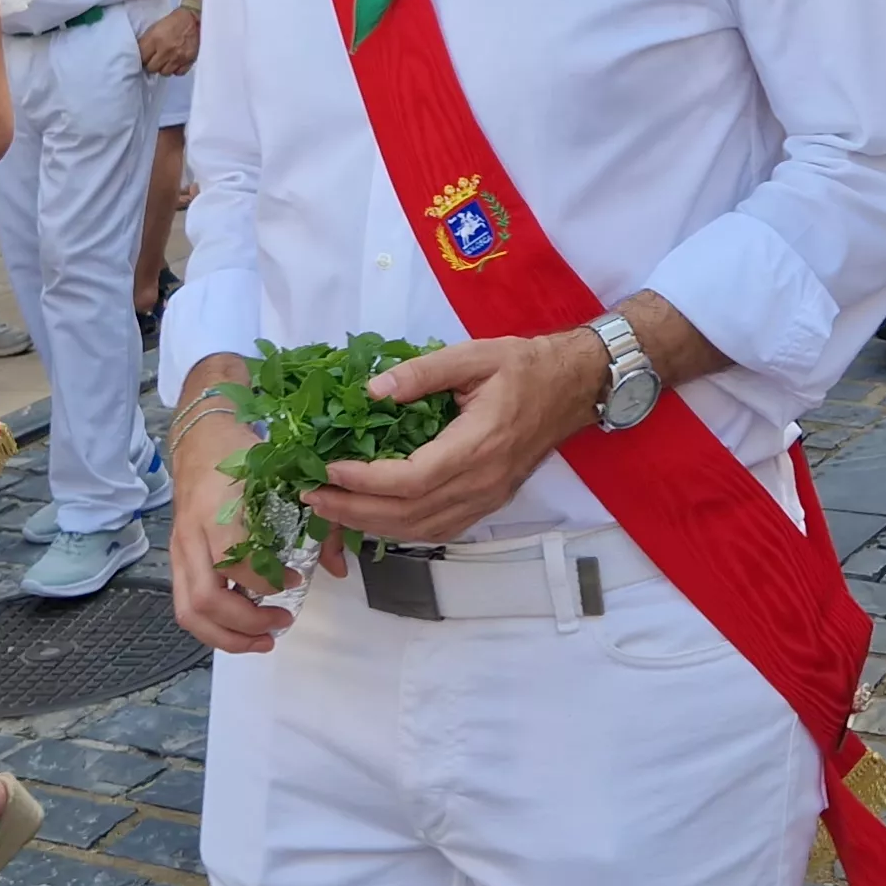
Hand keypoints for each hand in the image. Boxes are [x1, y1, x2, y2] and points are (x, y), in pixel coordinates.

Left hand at [138, 4, 199, 77]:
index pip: (142, 58)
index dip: (143, 58)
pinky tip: (175, 62)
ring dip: (163, 68)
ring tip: (165, 61)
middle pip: (152, 68)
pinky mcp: (189, 61)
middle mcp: (166, 50)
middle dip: (152, 64)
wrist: (195, 19)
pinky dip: (176, 69)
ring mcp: (178, 57)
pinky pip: (178, 73)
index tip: (145, 56)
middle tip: (155, 59)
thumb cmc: (173, 22)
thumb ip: (148, 42)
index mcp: (155, 39)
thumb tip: (141, 54)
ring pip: (164, 73)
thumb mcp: (156, 27)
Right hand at [165, 401, 297, 653]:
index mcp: (216, 511)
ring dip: (227, 637)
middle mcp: (191, 536)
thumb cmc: (240, 453)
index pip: (236, 564)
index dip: (268, 582)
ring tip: (262, 640)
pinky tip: (243, 627)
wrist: (199, 438)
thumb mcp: (280, 475)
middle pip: (206, 601)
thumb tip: (338, 568)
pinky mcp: (177, 559)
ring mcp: (178, 550)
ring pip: (189, 612)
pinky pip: (187, 606)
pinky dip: (214, 626)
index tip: (296, 579)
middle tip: (281, 623)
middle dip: (246, 625)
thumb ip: (314, 519)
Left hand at [300, 329, 607, 544]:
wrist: (573, 388)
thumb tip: (371, 391)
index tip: (329, 469)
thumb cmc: (524, 367)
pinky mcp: (487, 503)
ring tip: (332, 509)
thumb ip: (421, 372)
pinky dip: (400, 529)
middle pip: (410, 514)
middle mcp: (482, 482)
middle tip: (312, 496)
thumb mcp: (473, 355)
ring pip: (422, 529)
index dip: (365, 481)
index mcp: (478, 444)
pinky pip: (438, 529)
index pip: (411, 479)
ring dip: (372, 525)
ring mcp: (487, 498)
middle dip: (354, 510)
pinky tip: (373, 516)